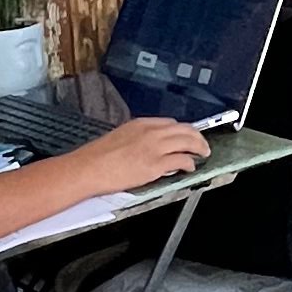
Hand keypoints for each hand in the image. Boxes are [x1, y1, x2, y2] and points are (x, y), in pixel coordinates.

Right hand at [90, 118, 211, 188]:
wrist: (88, 168)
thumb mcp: (120, 137)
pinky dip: (189, 163)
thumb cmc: (97, 157)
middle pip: (184, 129)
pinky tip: (190, 167)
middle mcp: (151, 132)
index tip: (187, 135)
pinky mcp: (155, 164)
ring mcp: (154, 148)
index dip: (183, 130)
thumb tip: (147, 147)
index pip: (171, 123)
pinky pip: (181, 160)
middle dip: (197, 136)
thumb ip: (137, 138)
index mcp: (141, 124)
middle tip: (203, 144)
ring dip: (198, 148)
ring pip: (187, 142)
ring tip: (203, 153)